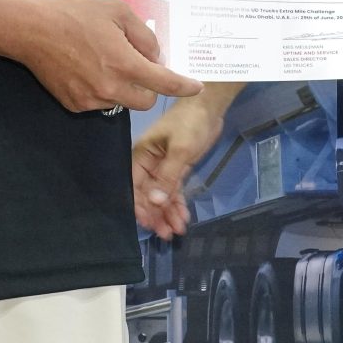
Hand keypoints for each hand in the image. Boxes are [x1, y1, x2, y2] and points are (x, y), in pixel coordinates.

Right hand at [10, 0, 202, 114]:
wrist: (31, 30)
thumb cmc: (75, 15)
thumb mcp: (117, 11)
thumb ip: (143, 35)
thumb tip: (155, 57)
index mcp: (124, 64)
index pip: (164, 83)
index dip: (184, 86)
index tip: (195, 87)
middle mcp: (110, 88)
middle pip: (145, 101)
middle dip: (149, 87)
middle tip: (137, 65)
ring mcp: (90, 99)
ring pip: (121, 101)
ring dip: (123, 87)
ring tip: (104, 61)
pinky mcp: (74, 104)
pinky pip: (99, 101)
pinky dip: (102, 89)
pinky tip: (87, 69)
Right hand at [131, 99, 225, 237]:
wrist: (209, 108)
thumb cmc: (190, 123)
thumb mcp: (180, 149)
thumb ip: (167, 176)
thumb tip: (154, 202)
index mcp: (141, 156)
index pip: (134, 186)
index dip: (139, 207)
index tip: (149, 223)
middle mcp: (148, 164)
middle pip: (148, 196)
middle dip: (156, 215)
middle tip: (167, 234)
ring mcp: (163, 168)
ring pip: (162, 197)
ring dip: (168, 214)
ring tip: (178, 231)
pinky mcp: (177, 169)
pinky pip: (174, 191)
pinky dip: (178, 205)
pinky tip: (183, 218)